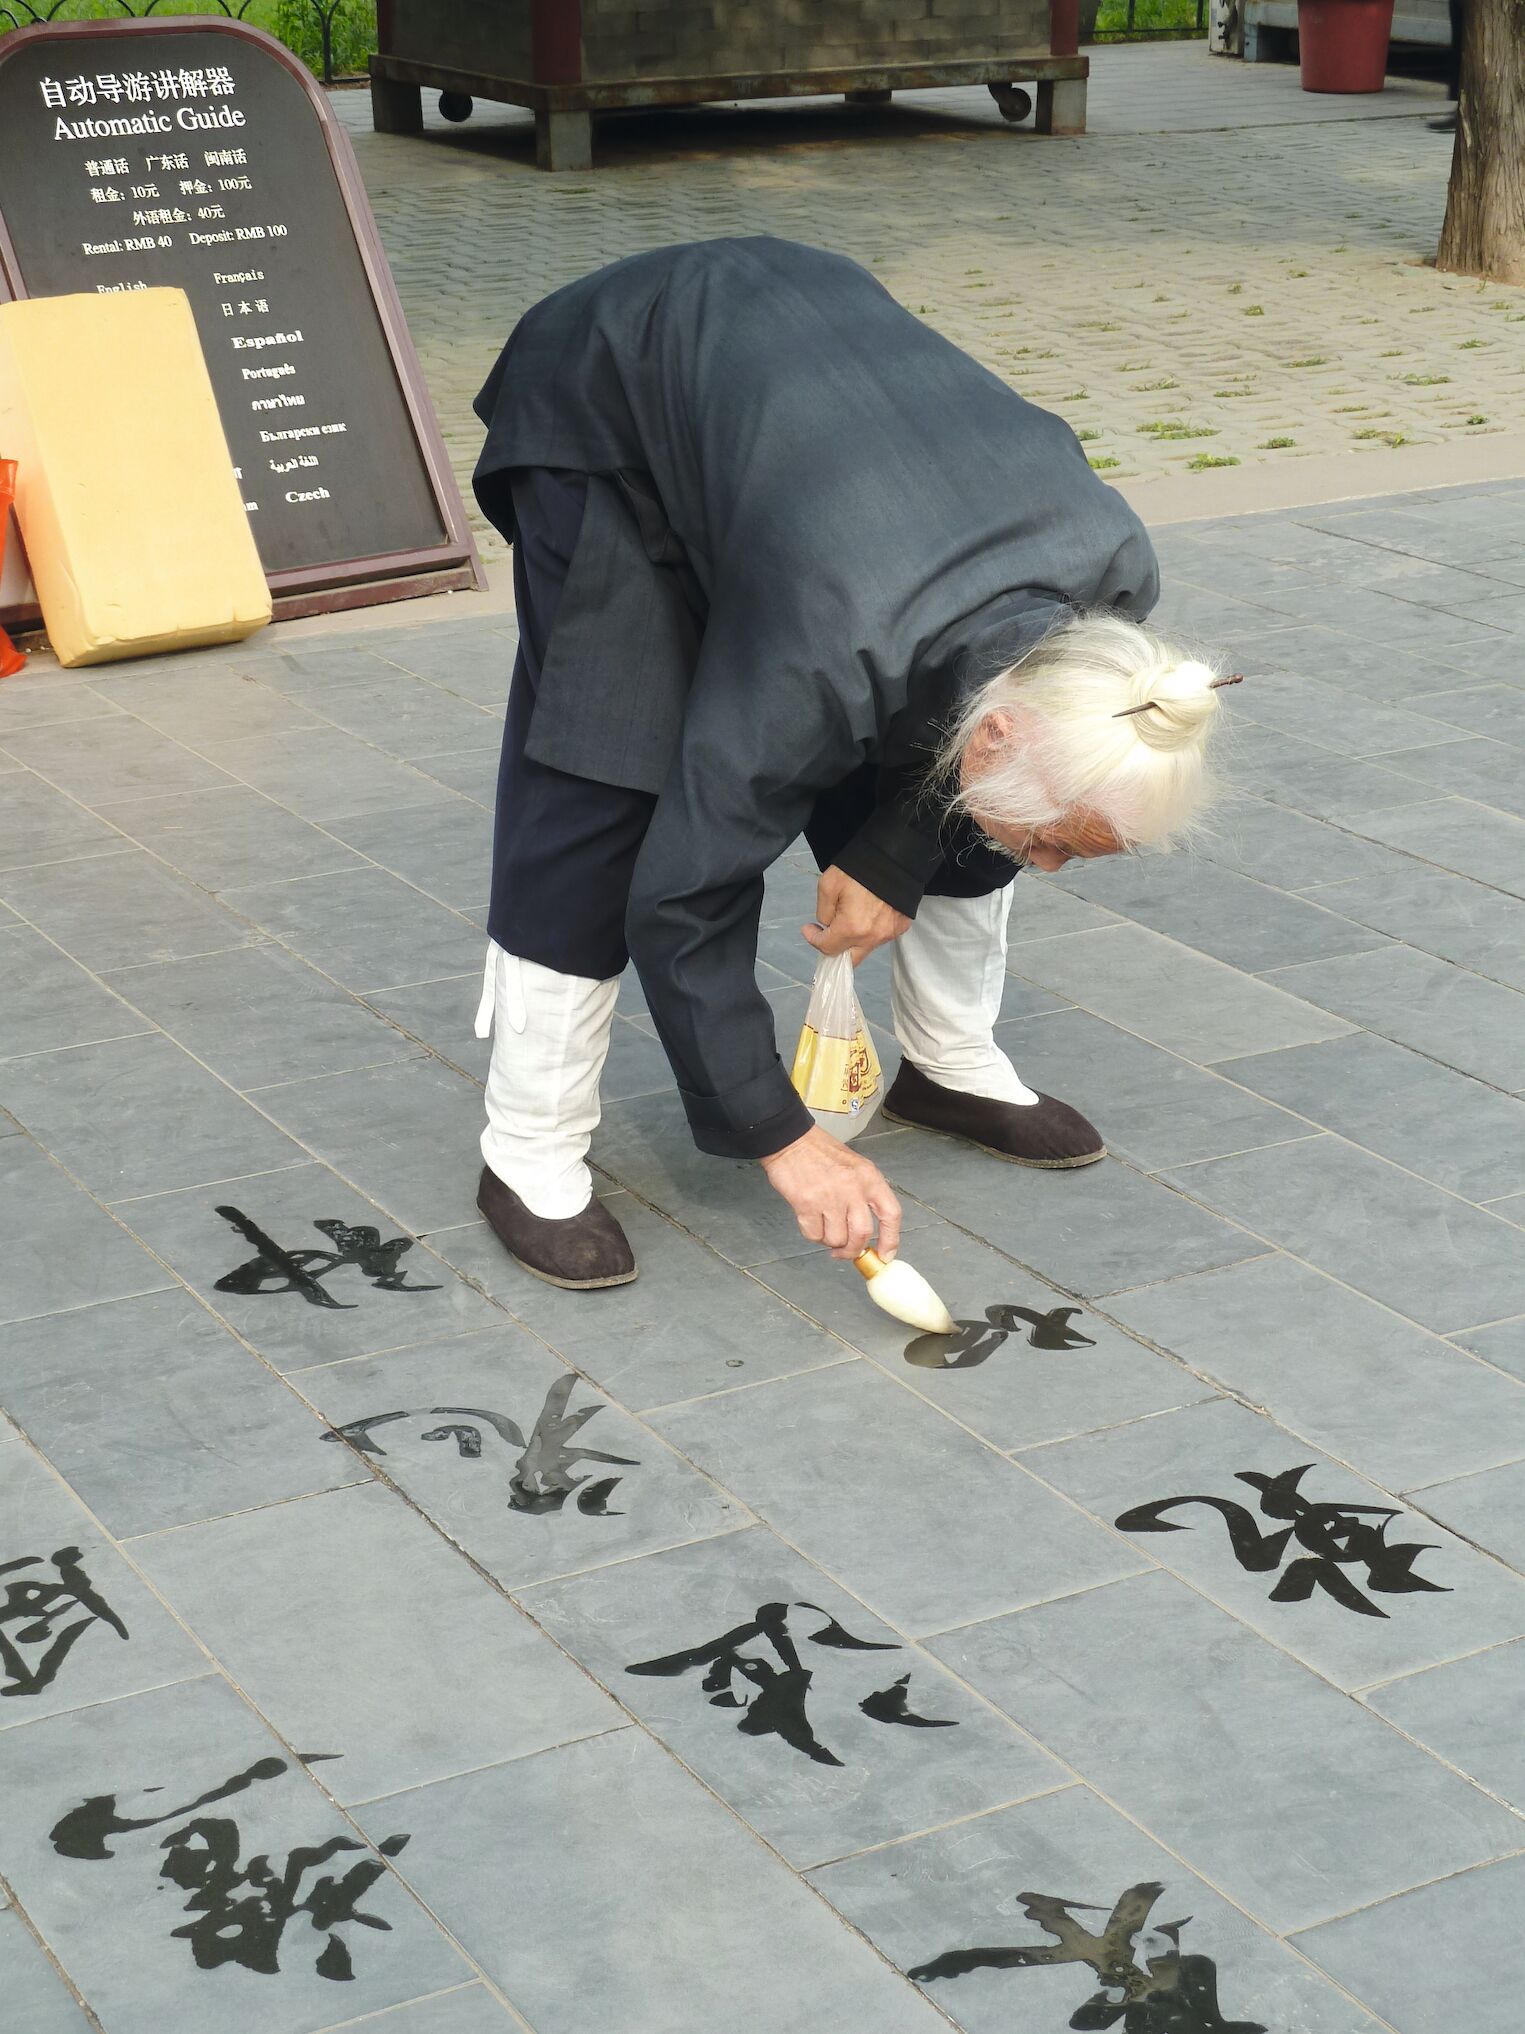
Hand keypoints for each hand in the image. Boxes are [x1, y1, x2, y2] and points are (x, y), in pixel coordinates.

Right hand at [759, 1126, 901, 1260]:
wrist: (791, 1140)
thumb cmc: (821, 1153)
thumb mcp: (855, 1167)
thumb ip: (864, 1195)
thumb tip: (867, 1232)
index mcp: (870, 1178)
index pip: (891, 1214)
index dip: (890, 1240)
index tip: (885, 1256)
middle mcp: (853, 1188)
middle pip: (862, 1234)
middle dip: (853, 1250)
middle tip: (845, 1251)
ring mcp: (829, 1197)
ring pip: (836, 1239)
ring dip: (830, 1241)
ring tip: (824, 1227)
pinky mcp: (806, 1204)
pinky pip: (814, 1235)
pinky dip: (812, 1234)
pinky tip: (810, 1221)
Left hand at [802, 866, 911, 966]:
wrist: (894, 857)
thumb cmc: (859, 868)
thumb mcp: (828, 885)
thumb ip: (823, 912)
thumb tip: (827, 925)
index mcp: (852, 928)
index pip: (827, 948)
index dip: (814, 939)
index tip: (809, 929)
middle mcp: (873, 937)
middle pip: (848, 959)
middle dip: (834, 949)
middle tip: (827, 934)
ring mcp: (889, 933)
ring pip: (865, 947)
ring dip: (853, 939)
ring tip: (848, 918)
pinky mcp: (901, 927)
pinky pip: (881, 937)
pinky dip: (870, 931)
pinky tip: (867, 914)